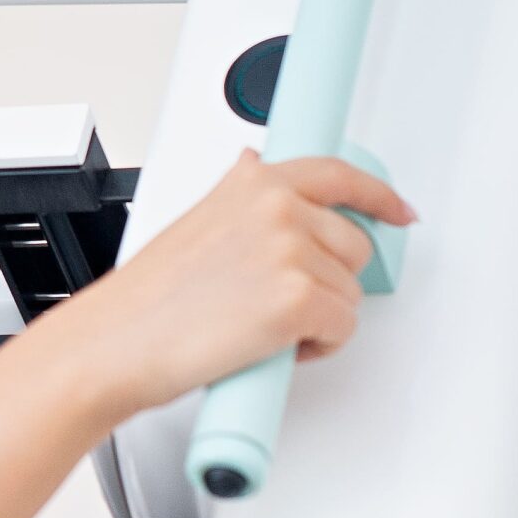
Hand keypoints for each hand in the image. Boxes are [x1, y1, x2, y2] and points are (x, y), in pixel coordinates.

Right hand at [16, 149, 416, 425]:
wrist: (118, 342)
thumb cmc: (148, 299)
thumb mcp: (196, 222)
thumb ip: (239, 196)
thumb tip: (256, 169)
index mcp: (253, 183)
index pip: (338, 175)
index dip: (378, 197)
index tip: (399, 211)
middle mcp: (277, 206)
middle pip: (353, 245)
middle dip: (328, 280)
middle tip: (280, 303)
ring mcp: (290, 249)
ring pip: (350, 292)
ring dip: (319, 317)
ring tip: (264, 326)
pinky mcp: (298, 298)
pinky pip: (343, 328)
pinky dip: (318, 348)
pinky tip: (274, 347)